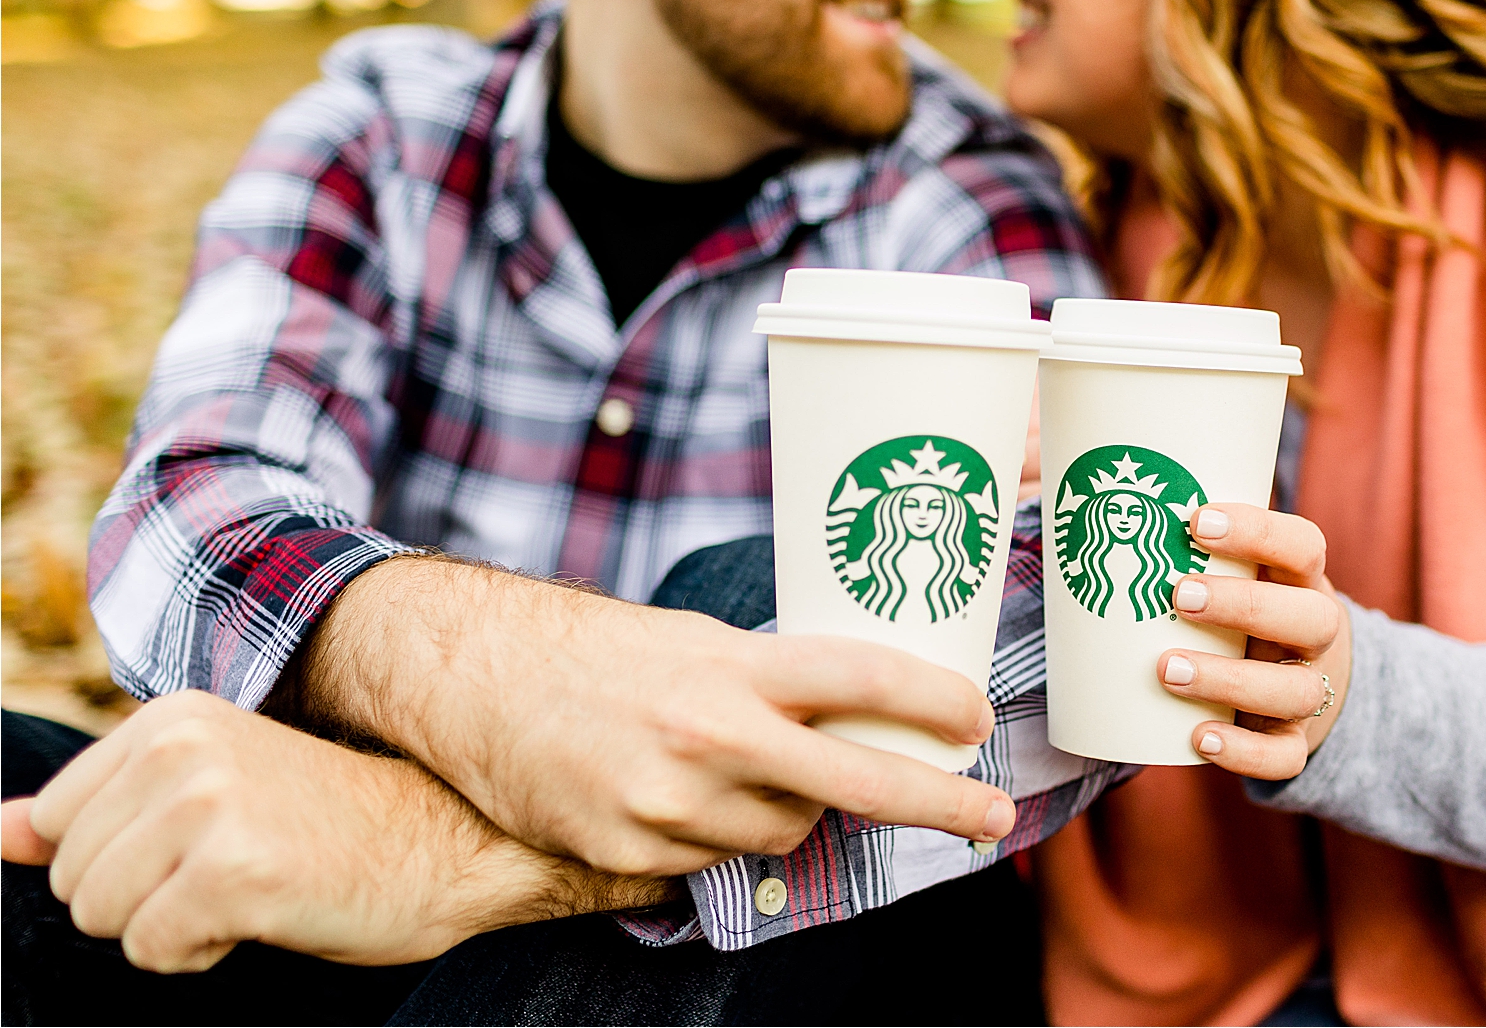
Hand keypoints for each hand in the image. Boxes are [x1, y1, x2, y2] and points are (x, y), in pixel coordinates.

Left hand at [0, 691, 668, 972]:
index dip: (126, 859)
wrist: (446, 841)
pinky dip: (205, 952)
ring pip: (102, 918)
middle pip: (72, 878)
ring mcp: (207, 807)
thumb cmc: (331, 821)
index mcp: (170, 718)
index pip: (57, 825)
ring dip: (172, 926)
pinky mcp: (233, 871)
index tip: (210, 842)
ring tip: (254, 886)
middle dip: (143, 897)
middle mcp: (181, 749)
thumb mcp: (209, 793)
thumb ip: (97, 810)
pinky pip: (154, 951)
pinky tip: (269, 911)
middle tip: (240, 866)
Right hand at [292, 557, 1016, 874]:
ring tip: (739, 766)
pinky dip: (717, 834)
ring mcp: (666, 802)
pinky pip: (712, 861)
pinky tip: (676, 793)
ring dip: (790, 809)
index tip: (978, 715)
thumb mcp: (694, 643)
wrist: (474, 679)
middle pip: (851, 781)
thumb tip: (853, 716)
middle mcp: (707, 735)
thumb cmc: (594, 649)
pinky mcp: (626, 851)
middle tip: (994, 817)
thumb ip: (769, 681)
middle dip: (935, 801)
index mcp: (730, 667)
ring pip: (781, 830)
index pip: (856, 678)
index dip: (929, 698)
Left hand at [1155, 503, 1352, 778]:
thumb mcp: (1230, 569)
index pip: (1304, 546)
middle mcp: (1316, 633)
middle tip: (1177, 595)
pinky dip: (1244, 752)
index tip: (1196, 520)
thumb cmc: (1239, 605)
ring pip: (1296, 691)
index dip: (1259, 532)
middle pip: (1311, 617)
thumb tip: (1064, 481)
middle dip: (1243, 605)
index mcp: (1300, 580)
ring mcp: (1310, 690)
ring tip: (1167, 669)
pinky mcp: (1294, 741)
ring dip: (1231, 680)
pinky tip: (1197, 737)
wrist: (1294, 676)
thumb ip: (1177, 539)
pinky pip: (1284, 757)